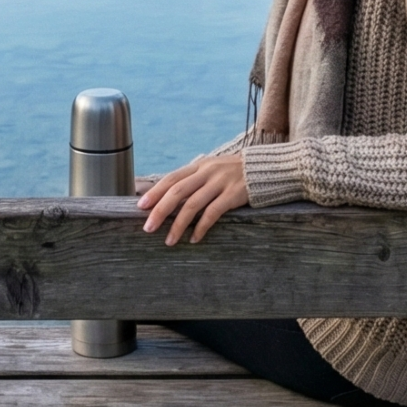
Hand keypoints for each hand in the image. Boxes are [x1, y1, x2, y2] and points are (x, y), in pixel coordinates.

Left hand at [133, 152, 249, 245]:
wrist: (266, 168)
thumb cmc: (235, 174)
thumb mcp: (213, 170)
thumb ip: (194, 180)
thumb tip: (169, 198)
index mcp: (199, 165)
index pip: (172, 178)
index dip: (155, 192)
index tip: (141, 207)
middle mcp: (207, 172)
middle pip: (177, 191)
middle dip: (160, 210)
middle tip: (148, 228)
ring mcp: (221, 182)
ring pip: (192, 204)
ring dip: (178, 224)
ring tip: (169, 240)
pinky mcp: (234, 194)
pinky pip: (213, 212)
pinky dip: (201, 227)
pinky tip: (194, 238)